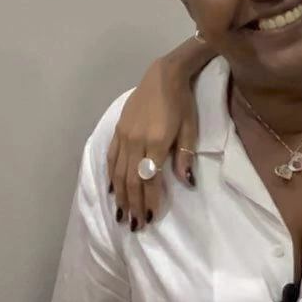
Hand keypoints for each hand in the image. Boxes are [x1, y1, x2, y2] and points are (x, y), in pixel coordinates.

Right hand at [107, 58, 198, 229]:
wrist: (164, 75)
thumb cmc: (183, 102)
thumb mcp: (190, 128)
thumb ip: (185, 155)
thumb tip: (186, 182)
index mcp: (156, 142)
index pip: (150, 179)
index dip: (150, 200)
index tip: (151, 218)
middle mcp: (136, 141)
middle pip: (131, 180)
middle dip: (133, 205)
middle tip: (135, 226)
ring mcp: (124, 136)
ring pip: (118, 172)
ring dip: (120, 196)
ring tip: (122, 215)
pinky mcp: (118, 130)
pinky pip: (111, 157)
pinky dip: (110, 176)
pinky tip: (112, 190)